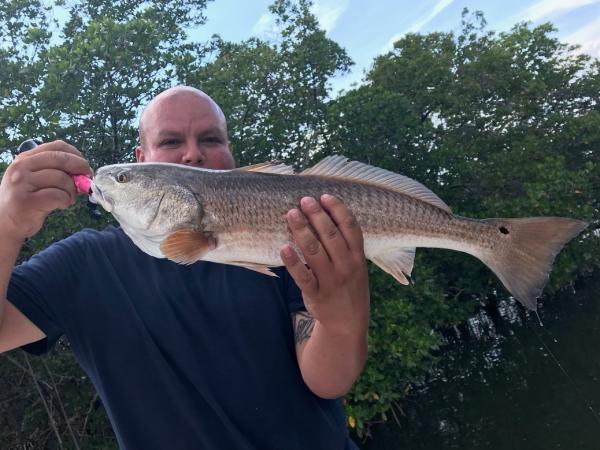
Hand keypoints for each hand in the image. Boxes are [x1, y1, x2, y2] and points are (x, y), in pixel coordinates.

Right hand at [0, 140, 91, 240]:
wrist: (5, 221)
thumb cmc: (26, 199)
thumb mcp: (35, 179)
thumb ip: (54, 170)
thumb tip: (83, 171)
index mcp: (25, 158)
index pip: (56, 146)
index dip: (76, 154)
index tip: (84, 166)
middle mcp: (21, 168)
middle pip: (60, 159)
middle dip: (80, 168)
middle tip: (86, 179)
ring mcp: (22, 184)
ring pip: (61, 178)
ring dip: (72, 190)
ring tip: (69, 198)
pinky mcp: (27, 202)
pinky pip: (58, 195)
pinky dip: (66, 200)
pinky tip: (62, 205)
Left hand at [280, 194, 369, 335]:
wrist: (348, 324)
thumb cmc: (349, 288)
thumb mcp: (356, 266)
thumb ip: (345, 246)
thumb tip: (323, 217)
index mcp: (358, 257)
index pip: (350, 227)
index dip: (338, 209)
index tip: (324, 196)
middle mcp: (346, 266)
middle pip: (330, 235)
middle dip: (316, 215)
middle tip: (304, 200)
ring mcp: (331, 280)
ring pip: (314, 251)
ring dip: (302, 230)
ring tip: (291, 214)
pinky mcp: (315, 294)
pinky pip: (302, 276)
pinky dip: (292, 262)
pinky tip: (283, 247)